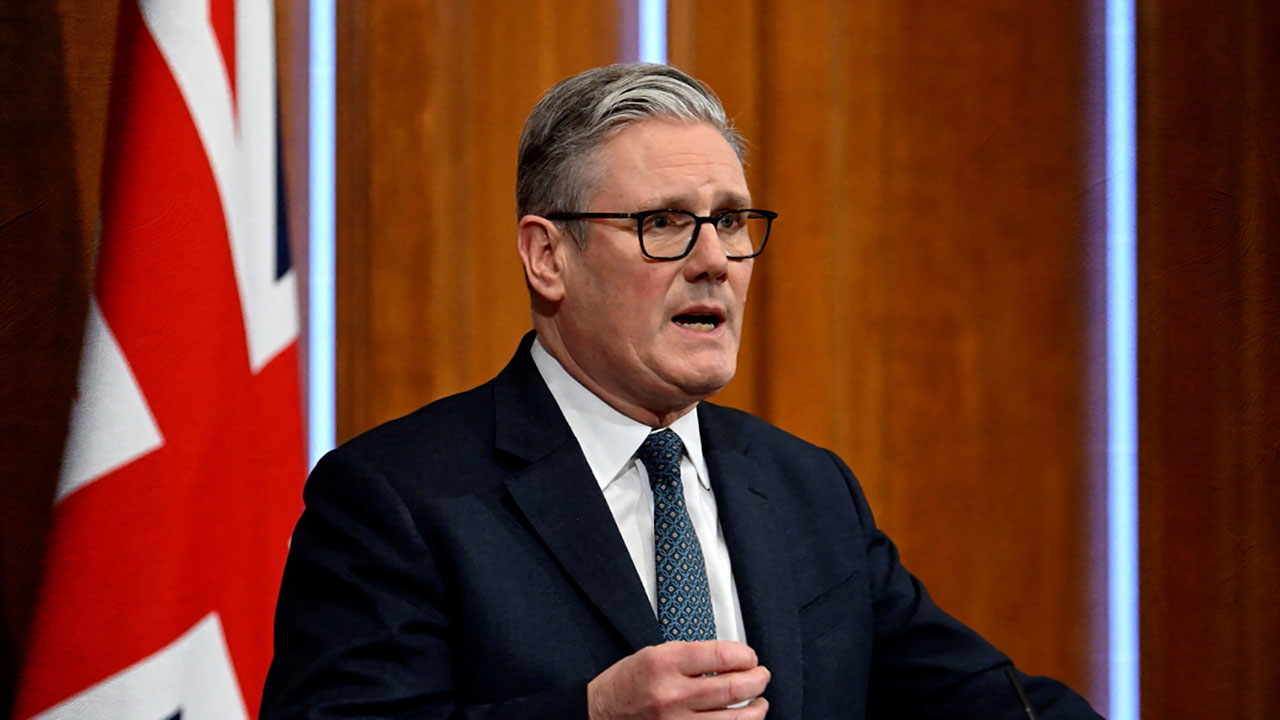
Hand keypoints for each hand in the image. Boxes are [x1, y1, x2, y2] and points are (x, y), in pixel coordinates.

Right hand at [587, 640, 769, 718]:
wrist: (597, 714)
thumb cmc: (626, 683)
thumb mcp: (653, 654)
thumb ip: (691, 656)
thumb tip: (731, 659)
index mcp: (665, 663)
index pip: (722, 655)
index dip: (746, 655)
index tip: (750, 657)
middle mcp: (672, 694)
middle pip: (734, 687)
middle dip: (758, 680)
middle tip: (762, 677)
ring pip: (735, 719)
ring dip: (756, 709)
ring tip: (760, 703)